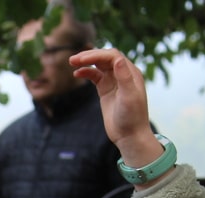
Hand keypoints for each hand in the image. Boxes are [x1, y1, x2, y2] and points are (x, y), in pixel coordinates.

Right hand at [69, 48, 165, 172]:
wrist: (129, 135)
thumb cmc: (132, 117)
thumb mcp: (129, 97)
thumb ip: (124, 77)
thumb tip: (117, 59)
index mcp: (131, 73)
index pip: (112, 56)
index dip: (97, 55)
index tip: (81, 60)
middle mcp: (123, 74)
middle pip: (104, 58)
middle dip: (89, 56)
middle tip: (72, 59)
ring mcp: (114, 81)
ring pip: (99, 66)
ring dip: (86, 62)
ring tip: (71, 63)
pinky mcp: (106, 90)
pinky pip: (95, 76)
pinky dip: (86, 73)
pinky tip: (77, 74)